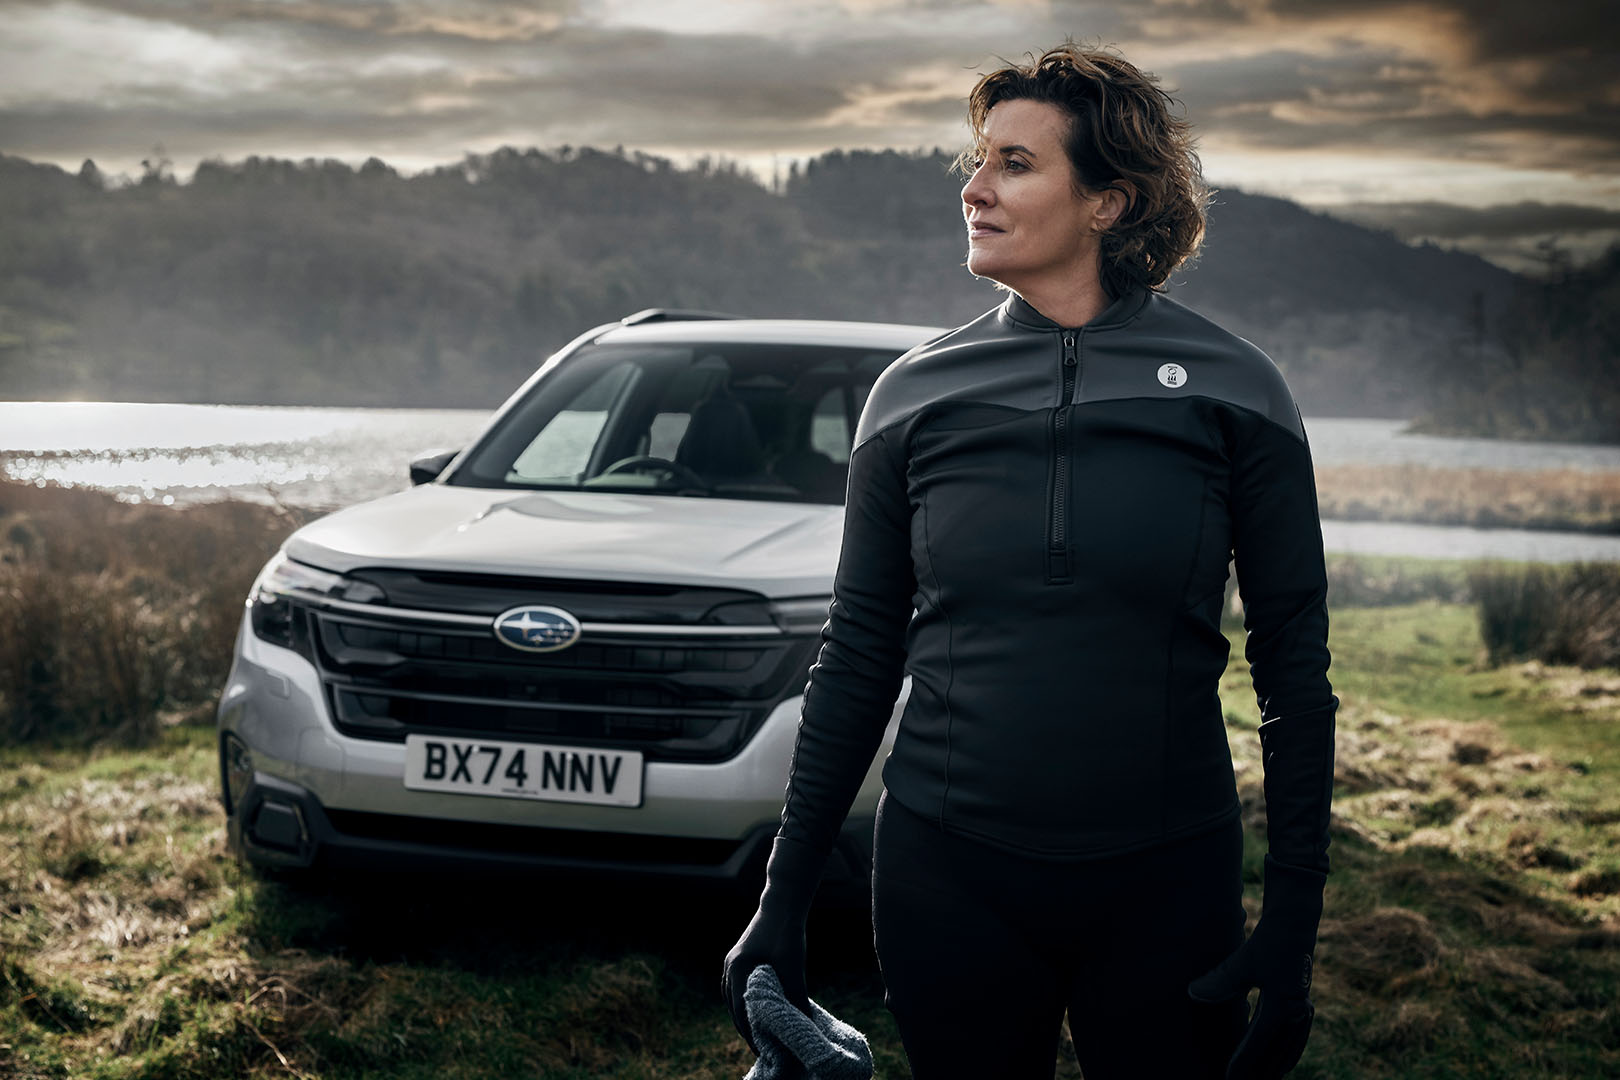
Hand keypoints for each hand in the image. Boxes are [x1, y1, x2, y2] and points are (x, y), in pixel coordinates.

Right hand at [721, 835, 823, 1052]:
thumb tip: (806, 1026)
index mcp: (737, 971)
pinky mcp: (740, 958)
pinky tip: (758, 1010)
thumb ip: (796, 998)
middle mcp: (730, 968)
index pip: (741, 1014)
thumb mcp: (794, 968)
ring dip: (746, 1017)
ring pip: (734, 1000)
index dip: (753, 1036)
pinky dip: (746, 1002)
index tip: (767, 1053)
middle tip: (765, 1050)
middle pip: (734, 1009)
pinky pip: (737, 988)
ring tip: (761, 1035)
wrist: (782, 902)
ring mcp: (732, 962)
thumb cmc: (788, 933)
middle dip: (748, 1030)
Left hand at [1187, 855, 1325, 1079]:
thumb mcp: (1244, 960)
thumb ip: (1220, 980)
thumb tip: (1194, 994)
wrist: (1296, 921)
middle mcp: (1296, 1013)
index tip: (1229, 1077)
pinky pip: (1294, 1038)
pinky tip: (1277, 1058)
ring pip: (1288, 1049)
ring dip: (1274, 1066)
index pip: (1258, 1045)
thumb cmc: (1269, 939)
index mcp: (1283, 1007)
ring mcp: (1302, 1010)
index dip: (1242, 1063)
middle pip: (1276, 1054)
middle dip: (1261, 1073)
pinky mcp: (1302, 1003)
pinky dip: (1285, 1052)